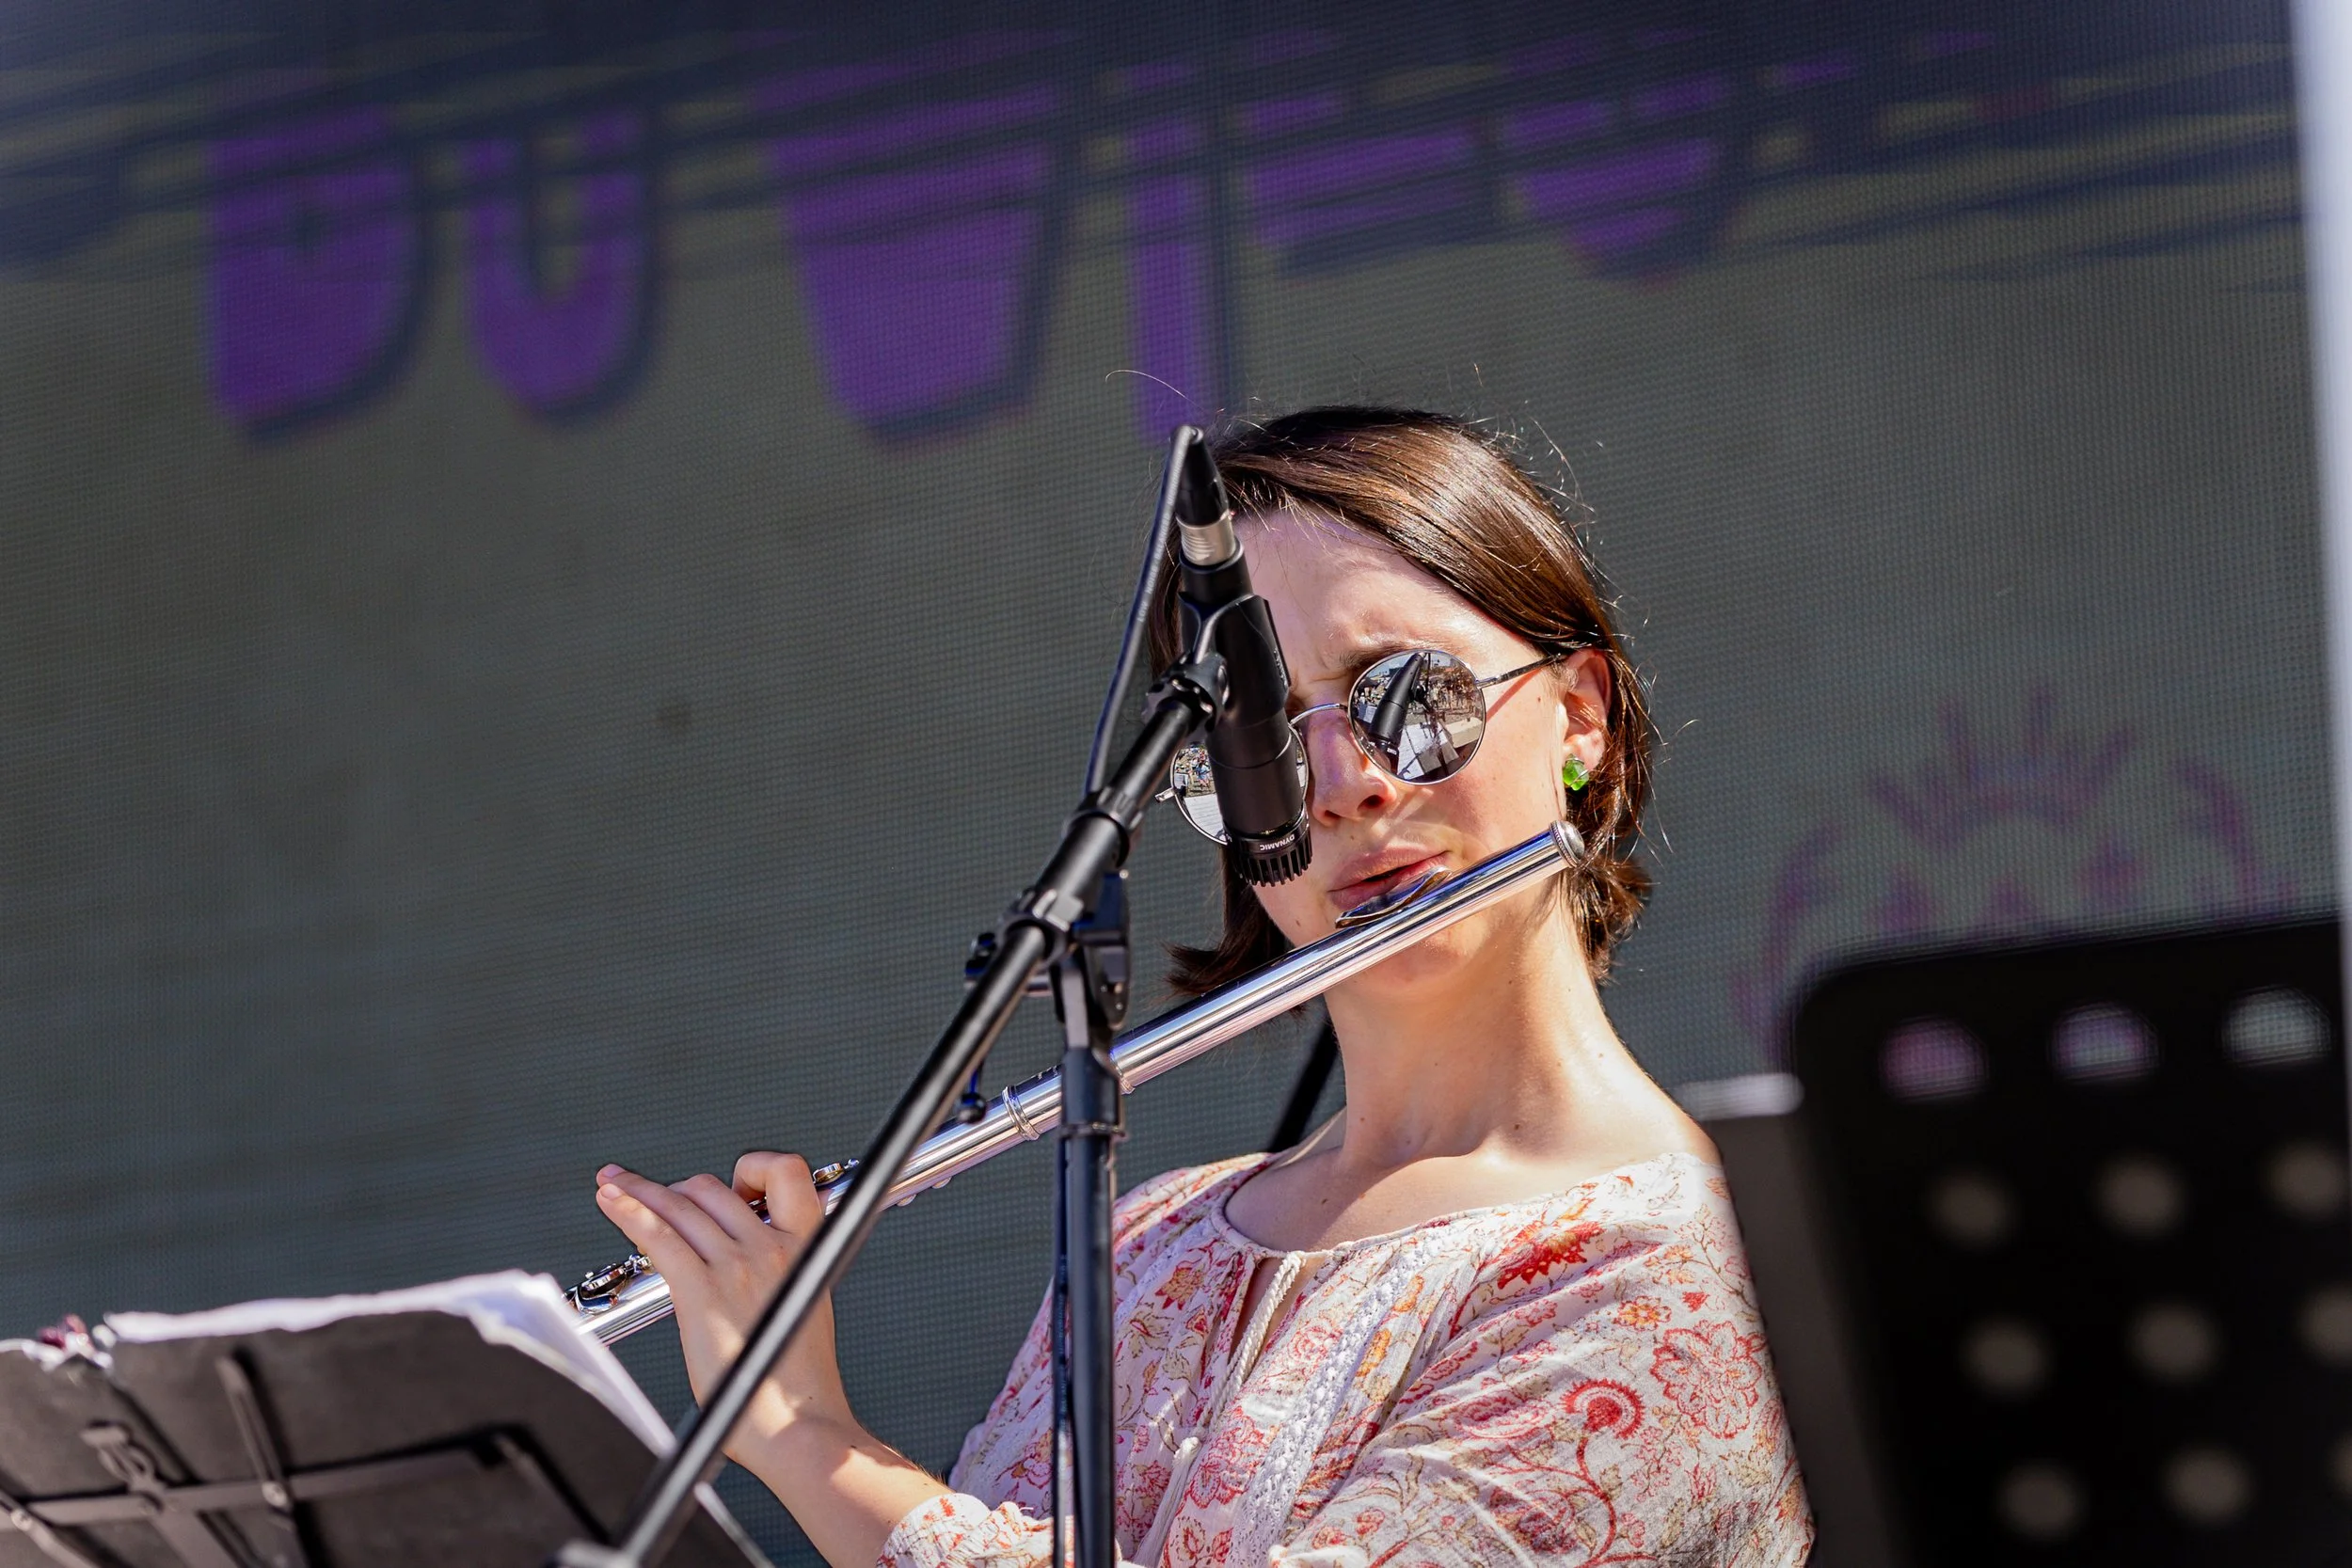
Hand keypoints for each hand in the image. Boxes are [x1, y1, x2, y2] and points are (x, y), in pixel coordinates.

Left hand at [593, 1152, 849, 1455]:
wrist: (797, 1424)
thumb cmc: (800, 1381)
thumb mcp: (805, 1305)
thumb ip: (781, 1271)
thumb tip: (748, 1259)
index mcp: (808, 1246)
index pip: (786, 1171)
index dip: (754, 1168)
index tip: (733, 1185)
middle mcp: (772, 1247)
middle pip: (714, 1189)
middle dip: (678, 1188)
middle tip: (655, 1195)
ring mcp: (736, 1266)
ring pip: (680, 1205)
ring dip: (640, 1190)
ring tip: (614, 1183)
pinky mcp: (702, 1292)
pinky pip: (659, 1236)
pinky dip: (629, 1211)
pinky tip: (611, 1200)